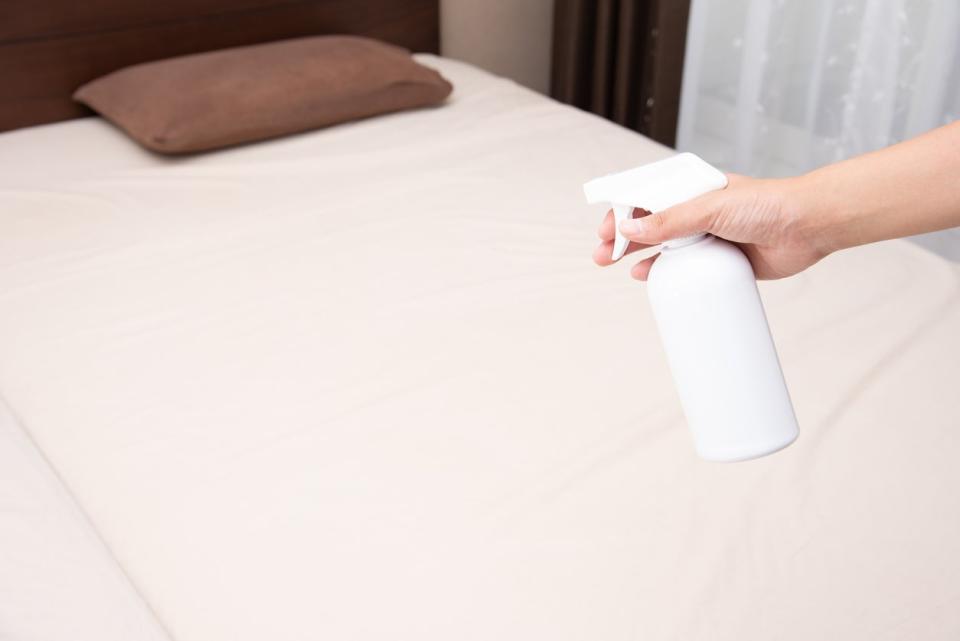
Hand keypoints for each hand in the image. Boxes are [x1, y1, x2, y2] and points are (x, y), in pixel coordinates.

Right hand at [592, 174, 831, 279]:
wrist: (809, 225)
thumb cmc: (767, 204)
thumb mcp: (711, 208)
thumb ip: (670, 220)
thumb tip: (629, 228)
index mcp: (692, 189)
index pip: (646, 197)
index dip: (622, 212)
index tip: (605, 230)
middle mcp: (697, 212)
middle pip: (649, 223)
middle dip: (621, 237)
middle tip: (600, 254)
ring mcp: (708, 236)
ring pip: (663, 247)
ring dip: (638, 255)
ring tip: (615, 265)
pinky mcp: (721, 260)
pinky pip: (685, 268)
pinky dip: (664, 272)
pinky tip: (646, 276)